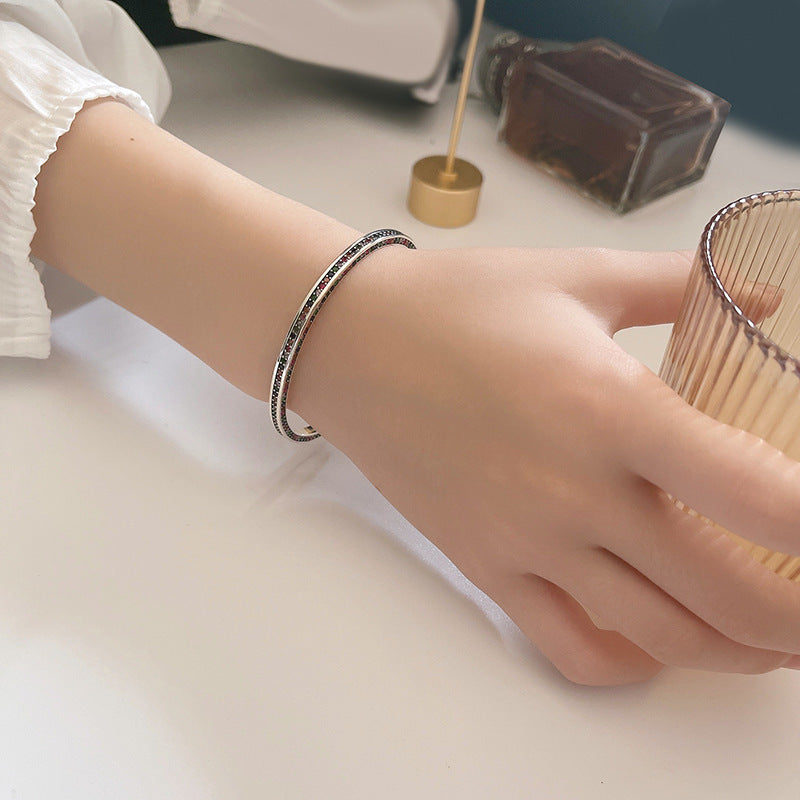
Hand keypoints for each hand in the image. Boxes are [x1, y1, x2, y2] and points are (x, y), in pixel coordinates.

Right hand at [291, 245, 799, 684]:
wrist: (353, 346)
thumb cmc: (461, 304)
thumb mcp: (579, 276)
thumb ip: (683, 286)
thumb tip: (770, 303)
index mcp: (608, 407)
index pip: (752, 494)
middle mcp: (573, 491)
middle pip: (722, 594)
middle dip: (796, 617)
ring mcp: (526, 542)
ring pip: (658, 637)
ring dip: (735, 650)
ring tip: (767, 635)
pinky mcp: (486, 567)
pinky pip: (571, 648)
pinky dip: (633, 662)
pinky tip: (656, 637)